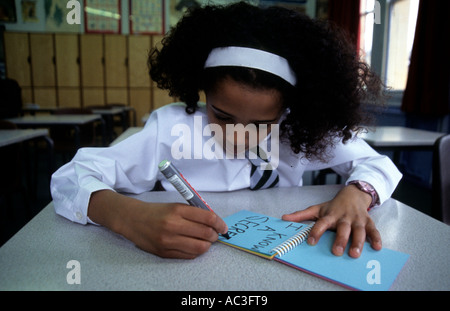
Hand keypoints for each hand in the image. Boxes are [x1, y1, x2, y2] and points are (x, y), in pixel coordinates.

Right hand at [88, 190, 227, 258]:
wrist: (133, 219)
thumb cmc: (157, 211)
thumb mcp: (176, 206)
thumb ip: (194, 213)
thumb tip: (215, 223)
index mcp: (177, 210)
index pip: (208, 218)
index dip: (220, 223)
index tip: (223, 226)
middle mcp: (173, 225)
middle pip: (206, 234)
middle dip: (215, 235)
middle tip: (215, 234)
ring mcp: (168, 241)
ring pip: (199, 247)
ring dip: (207, 245)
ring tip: (206, 241)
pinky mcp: (164, 253)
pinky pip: (189, 256)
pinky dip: (196, 252)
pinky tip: (194, 246)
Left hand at [282, 185, 381, 257]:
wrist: (353, 194)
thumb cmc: (333, 206)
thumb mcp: (317, 209)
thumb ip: (301, 215)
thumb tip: (283, 218)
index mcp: (330, 215)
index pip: (321, 223)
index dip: (316, 232)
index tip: (310, 241)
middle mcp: (344, 217)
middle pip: (342, 228)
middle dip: (340, 240)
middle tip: (336, 251)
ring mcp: (357, 219)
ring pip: (358, 231)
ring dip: (357, 242)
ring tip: (354, 254)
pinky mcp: (368, 221)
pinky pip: (373, 230)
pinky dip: (376, 238)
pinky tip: (376, 247)